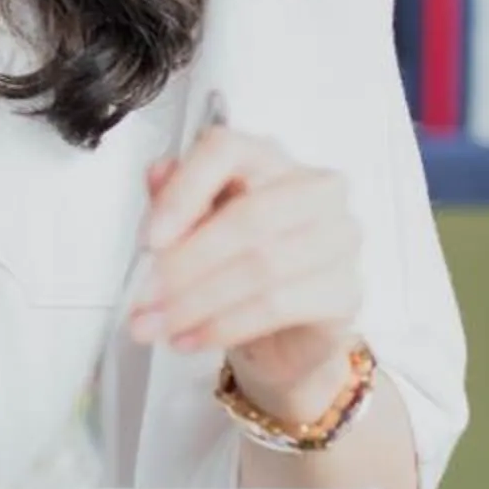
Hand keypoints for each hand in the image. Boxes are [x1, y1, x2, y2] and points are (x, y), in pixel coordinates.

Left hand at [125, 126, 362, 421]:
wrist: (279, 337)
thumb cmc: (234, 269)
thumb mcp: (192, 229)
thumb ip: (173, 198)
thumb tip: (157, 175)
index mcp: (269, 159)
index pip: (227, 150)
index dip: (183, 193)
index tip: (149, 240)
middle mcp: (314, 189)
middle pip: (248, 217)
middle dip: (185, 263)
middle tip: (143, 297)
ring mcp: (339, 238)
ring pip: (261, 266)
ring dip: (196, 302)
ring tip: (157, 325)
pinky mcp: (346, 291)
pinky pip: (278, 305)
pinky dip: (224, 325)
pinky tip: (191, 338)